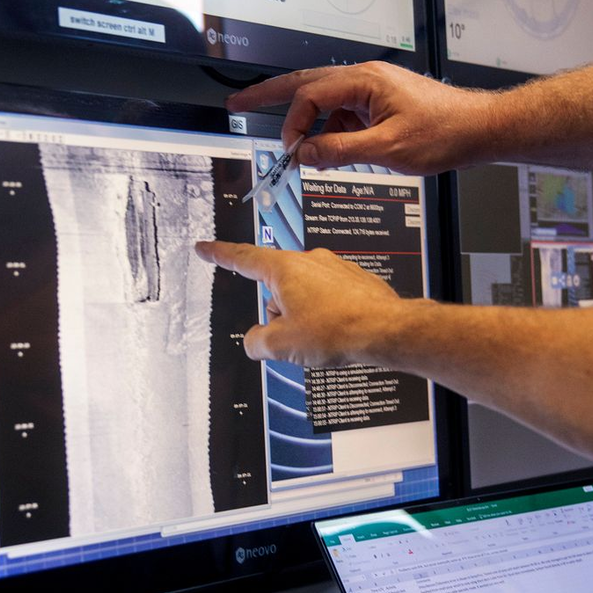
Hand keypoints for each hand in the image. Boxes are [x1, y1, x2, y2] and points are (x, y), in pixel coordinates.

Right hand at [194, 240, 406, 366]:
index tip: (206, 247)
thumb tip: (255, 341)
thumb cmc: (339, 330)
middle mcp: (309, 261)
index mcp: (284, 269)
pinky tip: (339, 331)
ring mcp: (334, 269)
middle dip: (279, 312)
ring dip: (305, 316)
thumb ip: (257, 342)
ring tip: (323, 337)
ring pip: (304, 295)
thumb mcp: (283, 345)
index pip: (242, 258)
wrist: (386, 330)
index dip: (220, 254)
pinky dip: (328, 315)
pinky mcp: (354, 281)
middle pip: (277, 287)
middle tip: (296, 337)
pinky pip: (329, 298)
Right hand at [225, 61, 495, 175]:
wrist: (478, 129)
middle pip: (306, 83)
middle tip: (239, 103)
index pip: (311, 93)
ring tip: (303, 153)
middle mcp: (365, 78)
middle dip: (271, 95)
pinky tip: (336, 153)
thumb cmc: (444, 133)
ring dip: (313, 127)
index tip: (290, 149)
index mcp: (364, 81)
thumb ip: (341, 151)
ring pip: (327, 102)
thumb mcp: (387, 150)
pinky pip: (346, 115)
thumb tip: (305, 153)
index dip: (294, 122)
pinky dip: (335, 133)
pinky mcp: (381, 104)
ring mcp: (372, 90)